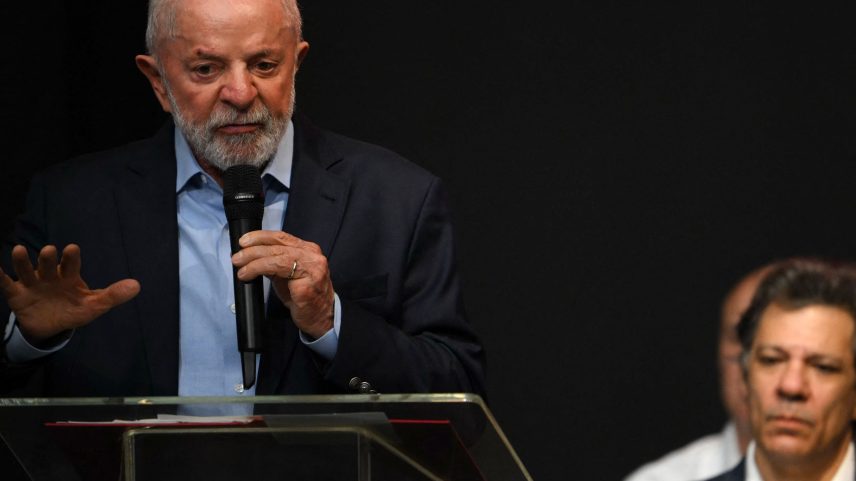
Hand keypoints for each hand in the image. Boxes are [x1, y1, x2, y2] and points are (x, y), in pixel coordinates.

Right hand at [0, 244, 140, 342]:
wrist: (51, 327)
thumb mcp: (94, 305)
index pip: (70, 264)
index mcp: (69, 276)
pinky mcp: (17, 294)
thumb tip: (137, 285)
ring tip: (19, 250)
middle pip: (47, 264)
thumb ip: (113, 295)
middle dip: (47, 258)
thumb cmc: (74, 310)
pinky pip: (6, 284)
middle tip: (48, 252)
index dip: (71, 257)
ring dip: (22, 261)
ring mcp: (32, 284)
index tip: (72, 249)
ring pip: (26, 270)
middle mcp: (50, 275)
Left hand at [231, 231, 333, 338]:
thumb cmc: (304, 296)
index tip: (244, 240)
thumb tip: (251, 255)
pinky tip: (248, 275)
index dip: (260, 236)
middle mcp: (313, 257)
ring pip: (277, 257)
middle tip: (237, 257)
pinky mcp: (306, 285)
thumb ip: (275, 262)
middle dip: (253, 250)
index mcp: (309, 250)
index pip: (282, 237)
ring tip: (240, 267)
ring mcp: (312, 270)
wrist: (321, 318)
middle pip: (278, 246)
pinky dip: (259, 271)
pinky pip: (278, 273)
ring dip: (254, 261)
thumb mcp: (288, 274)